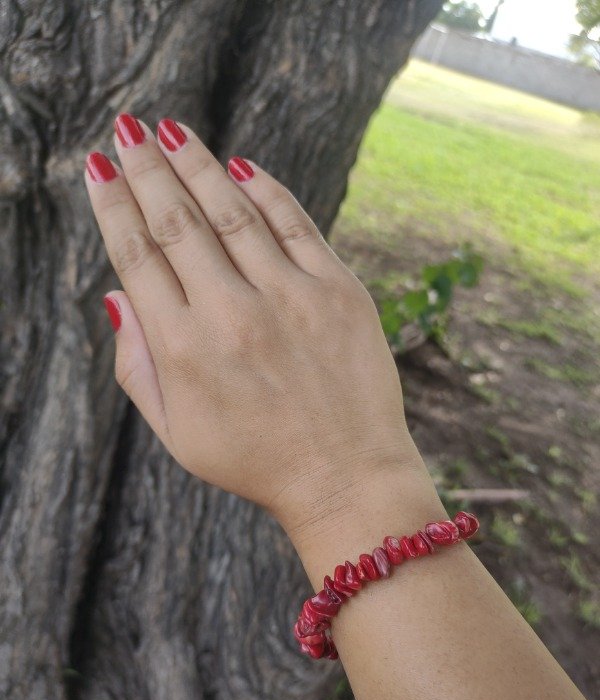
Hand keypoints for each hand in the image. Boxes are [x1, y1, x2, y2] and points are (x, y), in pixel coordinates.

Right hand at [86, 115, 419, 538]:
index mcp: (183, 349)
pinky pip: (295, 225)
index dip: (113, 204)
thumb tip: (118, 296)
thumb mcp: (177, 433)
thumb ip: (137, 366)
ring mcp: (290, 299)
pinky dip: (266, 191)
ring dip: (197, 165)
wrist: (345, 479)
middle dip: (146, 169)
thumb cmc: (255, 460)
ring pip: (232, 212)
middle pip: (177, 221)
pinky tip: (241, 166)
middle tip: (127, 128)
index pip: (138, 255)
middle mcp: (231, 314)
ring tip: (171, 132)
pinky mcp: (338, 292)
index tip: (99, 166)